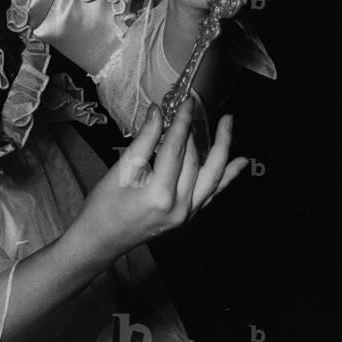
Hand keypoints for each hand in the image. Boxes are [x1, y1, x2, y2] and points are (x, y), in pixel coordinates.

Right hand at [64, 98, 246, 267]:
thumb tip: (158, 114)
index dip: (182, 122)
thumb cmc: (103, 207)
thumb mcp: (120, 171)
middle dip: (194, 131)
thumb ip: (144, 141)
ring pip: (212, 176)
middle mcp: (180, 206)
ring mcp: (187, 214)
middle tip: (194, 107)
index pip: (177, 149)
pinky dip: (226, 177)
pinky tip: (240, 163)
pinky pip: (212, 193)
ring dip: (222, 149)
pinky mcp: (187, 216)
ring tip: (229, 124)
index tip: (186, 101)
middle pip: (194, 160)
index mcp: (160, 194)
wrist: (100, 240)